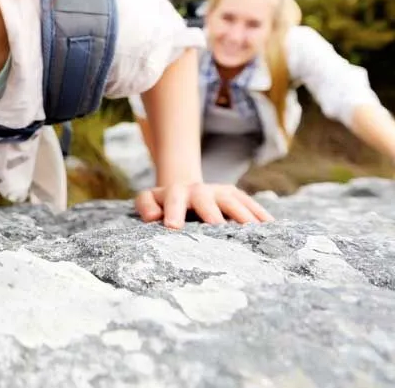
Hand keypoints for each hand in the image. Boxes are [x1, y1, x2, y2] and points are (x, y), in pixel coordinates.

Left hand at [135, 182, 273, 228]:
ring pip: (232, 200)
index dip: (173, 211)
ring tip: (253, 232)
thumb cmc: (164, 203)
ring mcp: (220, 191)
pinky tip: (274, 229)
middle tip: (217, 228)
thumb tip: (153, 216)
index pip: (173, 199)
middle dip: (211, 212)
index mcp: (175, 193)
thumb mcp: (149, 200)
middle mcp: (199, 190)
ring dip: (242, 215)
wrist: (185, 188)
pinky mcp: (236, 195)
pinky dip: (261, 216)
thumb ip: (146, 206)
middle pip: (206, 198)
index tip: (173, 227)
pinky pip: (251, 205)